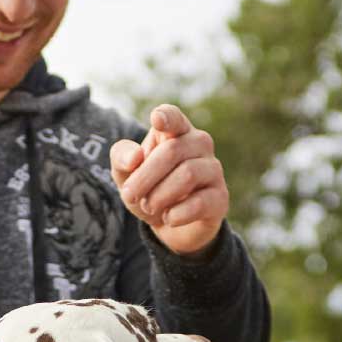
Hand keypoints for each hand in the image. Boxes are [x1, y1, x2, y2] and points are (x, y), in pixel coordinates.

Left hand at [111, 104, 228, 256]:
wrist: (169, 224)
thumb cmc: (148, 189)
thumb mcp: (126, 174)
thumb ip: (121, 158)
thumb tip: (135, 157)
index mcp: (176, 131)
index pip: (174, 117)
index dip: (166, 117)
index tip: (156, 120)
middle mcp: (199, 143)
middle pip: (172, 151)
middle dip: (145, 177)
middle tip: (129, 195)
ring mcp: (213, 169)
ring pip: (188, 174)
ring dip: (160, 195)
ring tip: (148, 207)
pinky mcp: (220, 197)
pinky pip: (200, 202)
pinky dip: (177, 214)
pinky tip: (168, 218)